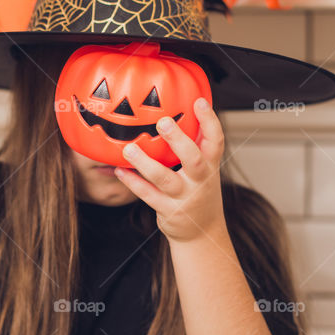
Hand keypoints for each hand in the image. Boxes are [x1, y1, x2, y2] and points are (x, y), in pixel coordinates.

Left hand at [114, 98, 226, 241]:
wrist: (202, 232)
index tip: (198, 102)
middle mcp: (200, 181)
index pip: (216, 141)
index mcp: (211, 166)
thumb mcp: (205, 168)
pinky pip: (148, 195)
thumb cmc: (198, 189)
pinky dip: (133, 182)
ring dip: (145, 163)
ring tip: (128, 149)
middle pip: (193, 160)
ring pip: (165, 179)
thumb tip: (178, 108)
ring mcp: (184, 198)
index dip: (209, 121)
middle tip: (162, 122)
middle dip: (178, 141)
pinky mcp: (168, 212)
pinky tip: (119, 170)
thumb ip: (195, 144)